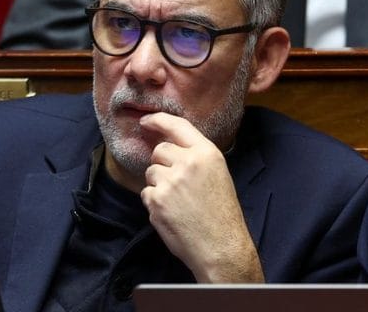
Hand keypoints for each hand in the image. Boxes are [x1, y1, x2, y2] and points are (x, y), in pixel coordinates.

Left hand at [139, 112, 263, 282]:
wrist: (220, 247)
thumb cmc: (221, 213)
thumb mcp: (217, 174)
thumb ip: (194, 156)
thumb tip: (166, 144)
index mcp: (206, 153)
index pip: (177, 126)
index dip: (158, 120)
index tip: (146, 121)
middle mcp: (187, 163)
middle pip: (159, 150)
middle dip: (163, 163)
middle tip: (178, 184)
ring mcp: (170, 181)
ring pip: (151, 172)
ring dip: (159, 184)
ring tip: (179, 202)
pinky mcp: (156, 200)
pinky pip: (147, 192)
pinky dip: (155, 202)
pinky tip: (172, 213)